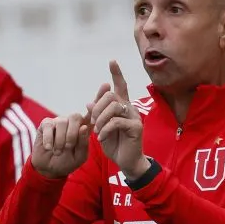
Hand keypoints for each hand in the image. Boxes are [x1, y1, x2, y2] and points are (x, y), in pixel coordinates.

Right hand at [32, 112, 91, 178]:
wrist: (48, 169)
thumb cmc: (66, 162)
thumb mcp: (79, 157)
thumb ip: (83, 143)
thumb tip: (83, 127)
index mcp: (83, 129)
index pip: (91, 116)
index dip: (92, 112)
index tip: (92, 119)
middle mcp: (71, 123)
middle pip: (75, 116)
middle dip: (72, 133)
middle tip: (68, 147)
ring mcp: (58, 122)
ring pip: (62, 122)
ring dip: (59, 140)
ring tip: (57, 152)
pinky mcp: (46, 124)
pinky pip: (48, 125)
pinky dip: (48, 139)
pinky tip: (48, 148)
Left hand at [89, 61, 149, 178]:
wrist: (126, 161)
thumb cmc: (114, 144)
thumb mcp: (101, 128)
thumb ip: (96, 116)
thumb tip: (88, 103)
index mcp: (121, 106)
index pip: (120, 86)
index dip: (116, 73)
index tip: (112, 61)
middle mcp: (129, 108)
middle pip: (111, 95)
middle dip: (98, 108)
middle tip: (93, 123)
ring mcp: (134, 117)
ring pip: (114, 107)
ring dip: (101, 119)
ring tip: (97, 131)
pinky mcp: (135, 127)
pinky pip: (117, 121)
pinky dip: (105, 129)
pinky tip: (102, 137)